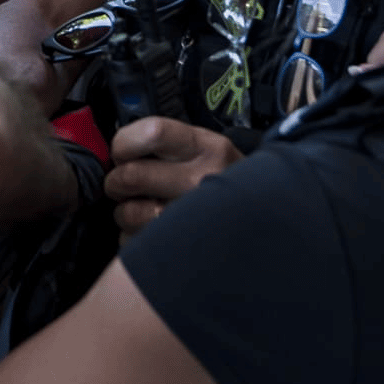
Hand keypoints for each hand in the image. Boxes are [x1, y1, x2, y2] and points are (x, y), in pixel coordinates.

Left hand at [104, 118, 242, 239]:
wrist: (266, 216)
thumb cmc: (222, 179)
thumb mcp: (206, 148)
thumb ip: (167, 142)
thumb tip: (117, 148)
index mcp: (208, 149)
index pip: (153, 133)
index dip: (125, 143)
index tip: (123, 151)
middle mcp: (203, 182)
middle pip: (132, 176)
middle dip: (117, 181)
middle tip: (124, 182)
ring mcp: (194, 219)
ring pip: (130, 213)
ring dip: (124, 212)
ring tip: (140, 208)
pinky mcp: (183, 249)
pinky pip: (135, 242)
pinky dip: (134, 238)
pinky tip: (152, 230)